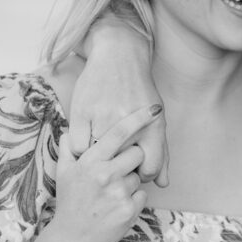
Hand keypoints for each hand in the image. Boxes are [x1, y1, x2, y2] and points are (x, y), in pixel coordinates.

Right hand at [44, 109, 154, 241]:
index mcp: (91, 162)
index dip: (139, 118)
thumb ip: (68, 147)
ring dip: (131, 181)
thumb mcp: (64, 172)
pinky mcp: (129, 210)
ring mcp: (118, 193)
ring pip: (139, 175)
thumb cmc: (69, 201)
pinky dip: (134, 199)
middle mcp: (105, 175)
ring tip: (112, 192)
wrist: (71, 239)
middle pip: (137, 152)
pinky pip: (142, 195)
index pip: (119, 133)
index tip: (153, 109)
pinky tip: (118, 205)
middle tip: (119, 169)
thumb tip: (70, 130)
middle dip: (133, 158)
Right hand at [70, 15, 168, 185]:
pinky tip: (87, 137)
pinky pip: (78, 147)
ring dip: (99, 158)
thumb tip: (163, 185)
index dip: (142, 174)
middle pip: (123, 167)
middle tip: (117, 156)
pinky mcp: (82, 113)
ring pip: (98, 159)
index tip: (135, 167)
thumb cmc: (139, 92)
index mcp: (153, 127)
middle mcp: (130, 125)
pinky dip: (81, 148)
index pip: (150, 170)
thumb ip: (161, 154)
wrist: (119, 56)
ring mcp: (104, 119)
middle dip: (120, 168)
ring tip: (102, 145)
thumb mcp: (156, 120)